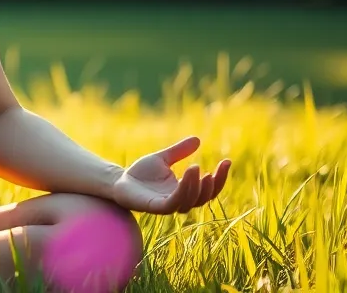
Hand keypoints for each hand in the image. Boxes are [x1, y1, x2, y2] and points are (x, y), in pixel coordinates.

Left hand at [111, 136, 230, 214]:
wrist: (118, 180)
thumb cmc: (141, 173)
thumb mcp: (163, 158)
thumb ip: (179, 151)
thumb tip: (198, 139)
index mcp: (184, 190)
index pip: (208, 189)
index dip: (220, 178)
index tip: (227, 161)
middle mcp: (178, 200)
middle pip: (203, 198)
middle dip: (213, 186)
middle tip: (214, 169)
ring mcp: (167, 205)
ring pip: (189, 202)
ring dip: (196, 187)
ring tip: (197, 168)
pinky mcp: (154, 207)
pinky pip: (173, 203)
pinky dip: (182, 191)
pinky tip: (187, 176)